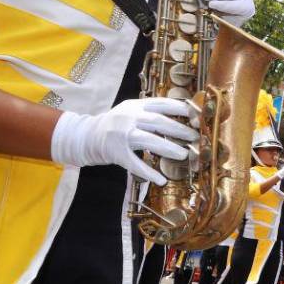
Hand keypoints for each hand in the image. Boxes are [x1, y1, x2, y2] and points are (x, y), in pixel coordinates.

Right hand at [51, 97, 197, 185]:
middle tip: (195, 138)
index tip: (197, 116)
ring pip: (149, 141)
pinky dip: (148, 172)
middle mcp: (129, 118)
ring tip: (184, 155)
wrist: (85, 135)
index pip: (162, 104)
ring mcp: (122, 135)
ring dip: (168, 148)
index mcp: (136, 106)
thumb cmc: (116, 123)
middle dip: (180, 130)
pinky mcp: (116, 152)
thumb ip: (152, 111)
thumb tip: (184, 112)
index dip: (181, 109)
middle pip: (159, 122)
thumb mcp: (132, 111)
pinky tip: (161, 179)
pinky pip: (134, 163)